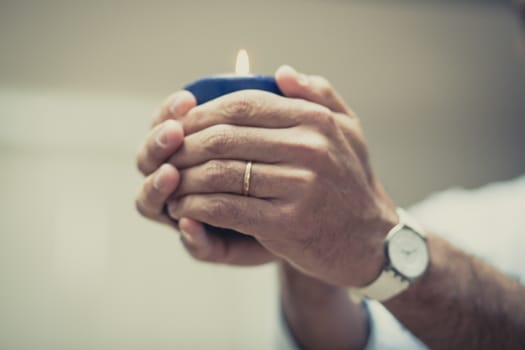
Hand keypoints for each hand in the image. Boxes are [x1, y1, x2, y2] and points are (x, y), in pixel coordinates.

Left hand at [166, 67, 397, 286]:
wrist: (370, 240)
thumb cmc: (350, 182)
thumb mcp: (348, 129)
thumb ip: (319, 95)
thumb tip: (283, 72)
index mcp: (315, 121)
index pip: (242, 106)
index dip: (202, 114)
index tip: (181, 126)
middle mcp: (308, 149)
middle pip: (223, 138)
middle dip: (184, 146)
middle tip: (166, 156)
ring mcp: (298, 187)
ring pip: (219, 173)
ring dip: (184, 178)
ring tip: (169, 183)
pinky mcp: (285, 224)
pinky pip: (225, 208)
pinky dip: (195, 207)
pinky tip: (183, 208)